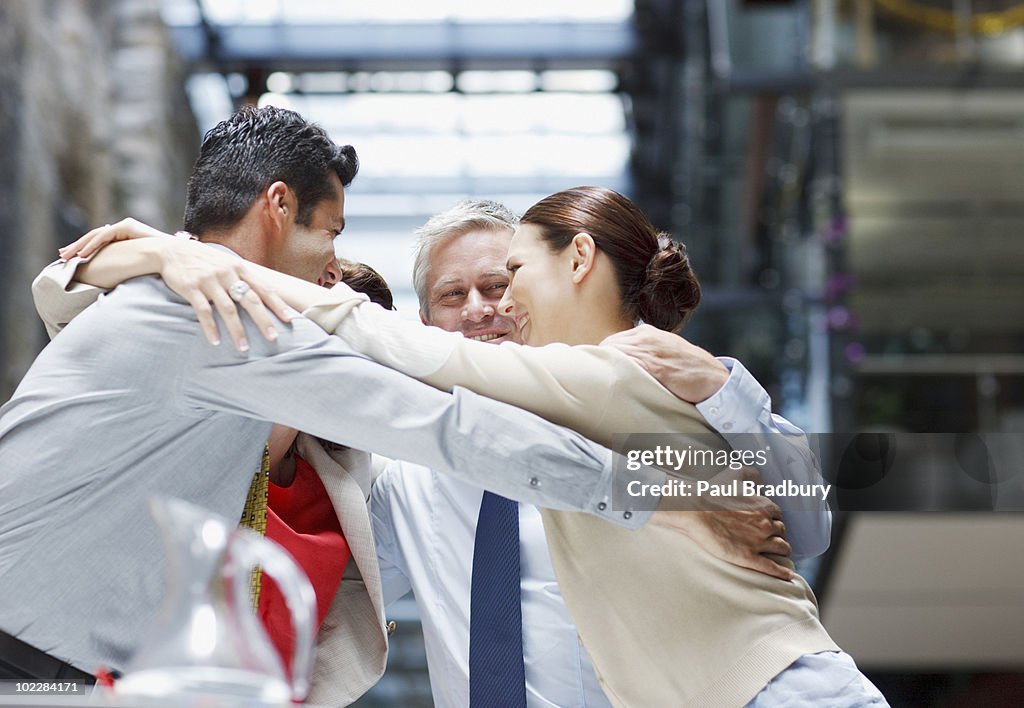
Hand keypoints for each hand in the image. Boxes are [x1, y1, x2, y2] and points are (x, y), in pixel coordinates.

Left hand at [58, 218, 173, 260]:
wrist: (180, 258)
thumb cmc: (166, 266)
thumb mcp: (141, 267)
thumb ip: (129, 268)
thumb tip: (117, 281)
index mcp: (128, 239)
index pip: (101, 243)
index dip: (86, 251)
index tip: (72, 261)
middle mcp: (125, 229)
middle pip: (95, 238)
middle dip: (77, 247)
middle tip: (62, 257)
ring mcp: (126, 226)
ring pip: (96, 235)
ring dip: (80, 246)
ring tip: (67, 257)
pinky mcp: (127, 226)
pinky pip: (104, 235)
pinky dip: (92, 244)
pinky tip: (82, 254)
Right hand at [156, 239, 295, 350]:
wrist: (170, 251)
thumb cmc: (203, 260)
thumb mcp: (226, 263)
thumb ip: (243, 277)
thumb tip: (264, 293)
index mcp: (239, 268)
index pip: (263, 287)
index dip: (277, 304)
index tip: (290, 319)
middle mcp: (227, 273)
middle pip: (250, 300)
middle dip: (263, 320)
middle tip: (273, 338)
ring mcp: (209, 281)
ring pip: (227, 309)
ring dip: (237, 330)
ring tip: (243, 348)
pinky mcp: (191, 288)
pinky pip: (203, 311)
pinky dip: (210, 328)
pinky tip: (215, 342)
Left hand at [601, 324, 727, 402]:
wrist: (714, 378)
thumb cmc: (687, 368)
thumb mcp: (663, 350)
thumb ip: (643, 352)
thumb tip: (619, 363)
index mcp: (646, 332)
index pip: (611, 342)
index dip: (603, 358)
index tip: (598, 372)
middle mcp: (647, 337)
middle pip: (609, 348)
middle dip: (601, 364)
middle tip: (595, 383)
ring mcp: (652, 351)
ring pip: (616, 356)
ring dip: (607, 370)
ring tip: (601, 387)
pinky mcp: (658, 367)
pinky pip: (630, 367)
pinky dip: (620, 375)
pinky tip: (616, 386)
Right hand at [651, 466, 793, 580]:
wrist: (695, 511)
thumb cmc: (712, 494)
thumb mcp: (734, 475)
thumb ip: (750, 474)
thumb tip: (758, 474)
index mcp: (764, 506)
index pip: (778, 515)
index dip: (774, 519)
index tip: (769, 522)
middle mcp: (765, 524)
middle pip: (782, 532)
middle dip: (778, 534)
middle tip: (772, 537)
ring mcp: (758, 542)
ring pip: (782, 548)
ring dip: (782, 550)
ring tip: (779, 554)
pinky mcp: (748, 558)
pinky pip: (772, 567)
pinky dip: (782, 572)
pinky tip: (787, 576)